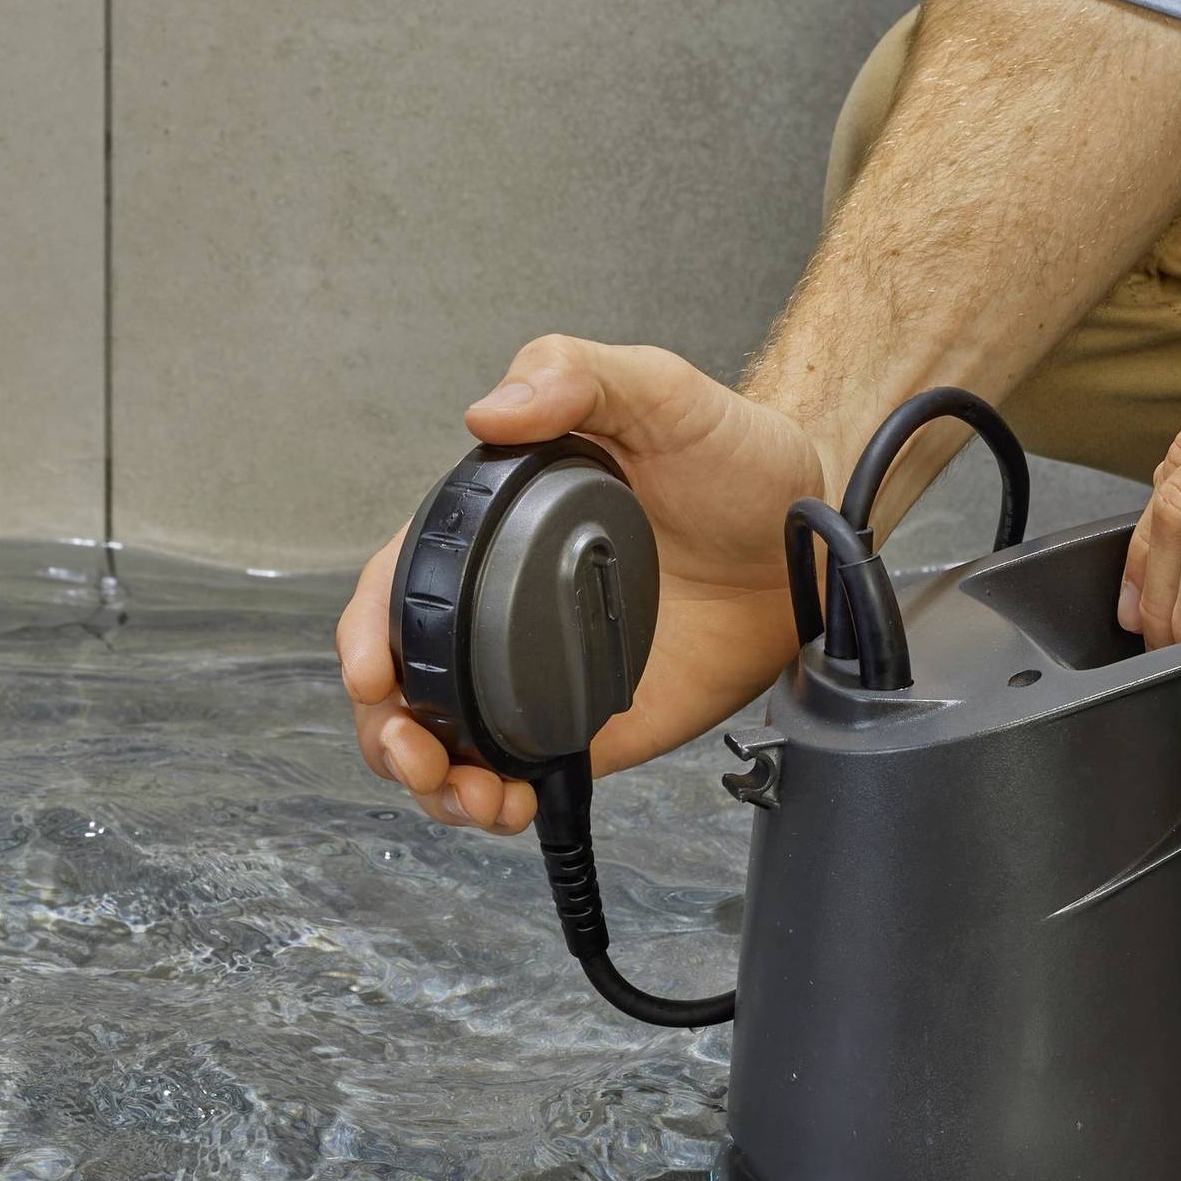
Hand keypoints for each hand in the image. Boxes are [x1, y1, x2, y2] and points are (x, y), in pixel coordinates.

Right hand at [337, 338, 826, 833]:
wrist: (809, 530)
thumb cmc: (734, 456)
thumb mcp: (658, 391)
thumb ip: (577, 376)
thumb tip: (492, 411)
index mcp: (495, 528)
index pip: (401, 582)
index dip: (371, 628)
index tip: (374, 671)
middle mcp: (504, 605)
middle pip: (409, 677)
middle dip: (387, 728)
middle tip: (414, 751)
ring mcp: (543, 670)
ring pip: (452, 738)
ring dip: (434, 779)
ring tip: (468, 794)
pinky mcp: (592, 724)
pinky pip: (525, 772)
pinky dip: (498, 801)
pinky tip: (507, 804)